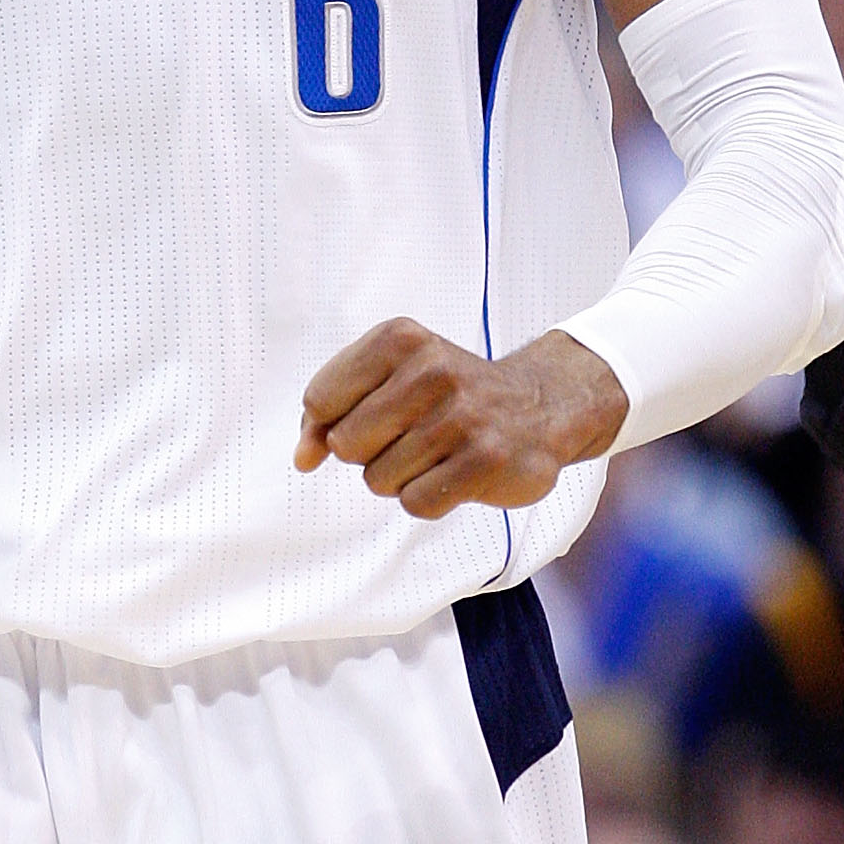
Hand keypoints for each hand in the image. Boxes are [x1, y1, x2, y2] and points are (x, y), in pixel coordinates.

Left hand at [295, 322, 625, 518]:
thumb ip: (329, 413)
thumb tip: (303, 458)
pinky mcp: (485, 461)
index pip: (319, 401)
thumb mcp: (388, 378)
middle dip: (368, 452)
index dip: (332, 423)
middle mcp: (433, 371)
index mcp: (401, 340)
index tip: (367, 415)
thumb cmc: (447, 394)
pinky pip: (415, 503)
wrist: (540, 405)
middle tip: (409, 433)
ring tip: (437, 451)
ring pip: (378, 480)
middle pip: (345, 445)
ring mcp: (462, 417)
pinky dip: (428, 497)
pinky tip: (454, 473)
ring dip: (400, 477)